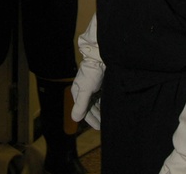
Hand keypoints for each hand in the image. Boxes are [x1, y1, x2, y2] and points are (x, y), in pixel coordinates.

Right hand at [72, 14, 104, 128]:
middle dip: (97, 116)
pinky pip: (102, 96)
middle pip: (91, 107)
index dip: (91, 120)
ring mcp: (93, 87)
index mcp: (78, 93)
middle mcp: (85, 91)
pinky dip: (105, 103)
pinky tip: (111, 107)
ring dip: (102, 110)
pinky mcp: (100, 83)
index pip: (84, 110)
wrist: (100, 56)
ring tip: (109, 117)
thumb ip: (81, 105)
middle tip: (106, 125)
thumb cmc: (91, 73)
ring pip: (97, 102)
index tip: (99, 128)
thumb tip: (74, 119)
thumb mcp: (86, 90)